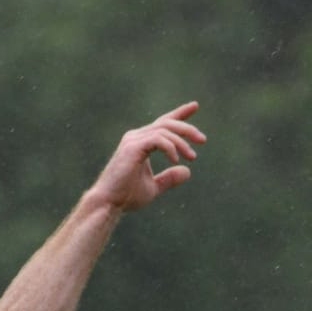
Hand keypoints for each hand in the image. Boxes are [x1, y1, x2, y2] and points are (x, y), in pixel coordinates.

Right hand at [86, 101, 203, 212]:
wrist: (108, 204)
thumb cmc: (125, 197)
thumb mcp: (154, 187)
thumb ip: (168, 178)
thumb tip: (188, 171)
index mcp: (139, 143)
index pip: (162, 123)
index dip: (179, 114)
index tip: (195, 106)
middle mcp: (135, 137)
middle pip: (167, 123)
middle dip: (187, 128)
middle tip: (203, 140)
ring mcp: (133, 140)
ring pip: (164, 130)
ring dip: (182, 142)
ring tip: (192, 156)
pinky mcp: (133, 147)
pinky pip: (158, 139)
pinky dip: (170, 147)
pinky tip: (176, 159)